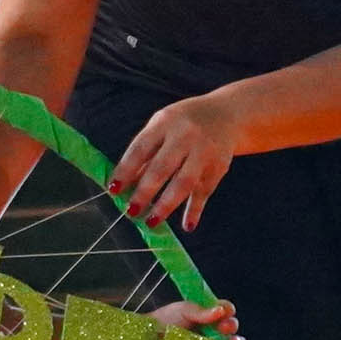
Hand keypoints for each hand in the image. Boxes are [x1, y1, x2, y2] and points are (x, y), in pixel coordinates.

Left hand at [108, 96, 241, 230]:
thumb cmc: (183, 124)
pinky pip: (204, 191)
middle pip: (161, 168)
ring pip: (184, 182)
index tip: (114, 190)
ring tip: (152, 222)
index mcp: (164, 122)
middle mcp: (185, 135)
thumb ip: (145, 154)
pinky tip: (187, 225)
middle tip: (131, 211)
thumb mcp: (162, 128)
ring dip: (166, 205)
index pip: (140, 149)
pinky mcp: (219, 166)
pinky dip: (195, 209)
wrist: (226, 114)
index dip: (125, 170)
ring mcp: (204, 151)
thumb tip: (124, 184)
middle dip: (144, 192)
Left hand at [152, 296, 242, 339]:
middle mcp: (210, 332)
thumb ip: (200, 311)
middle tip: (225, 327)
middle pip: (229, 329)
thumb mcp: (181, 311)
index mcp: (206, 316)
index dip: (227, 310)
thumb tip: (220, 310)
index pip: (224, 311)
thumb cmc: (161, 323)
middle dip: (231, 326)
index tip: (225, 311)